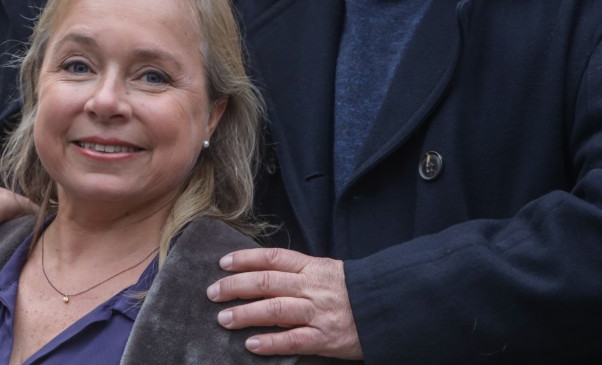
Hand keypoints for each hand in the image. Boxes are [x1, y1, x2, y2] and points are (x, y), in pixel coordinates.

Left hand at [207, 247, 362, 359]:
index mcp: (313, 267)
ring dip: (244, 314)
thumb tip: (264, 275)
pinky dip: (269, 343)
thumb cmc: (356, 291)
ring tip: (223, 319)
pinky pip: (292, 340)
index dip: (245, 259)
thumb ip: (301, 273)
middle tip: (213, 292)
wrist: (388, 309)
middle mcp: (312, 287)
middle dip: (235, 287)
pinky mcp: (325, 338)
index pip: (273, 258)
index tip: (223, 263)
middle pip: (266, 282)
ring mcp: (318, 313)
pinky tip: (250, 344)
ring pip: (274, 310)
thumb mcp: (330, 272)